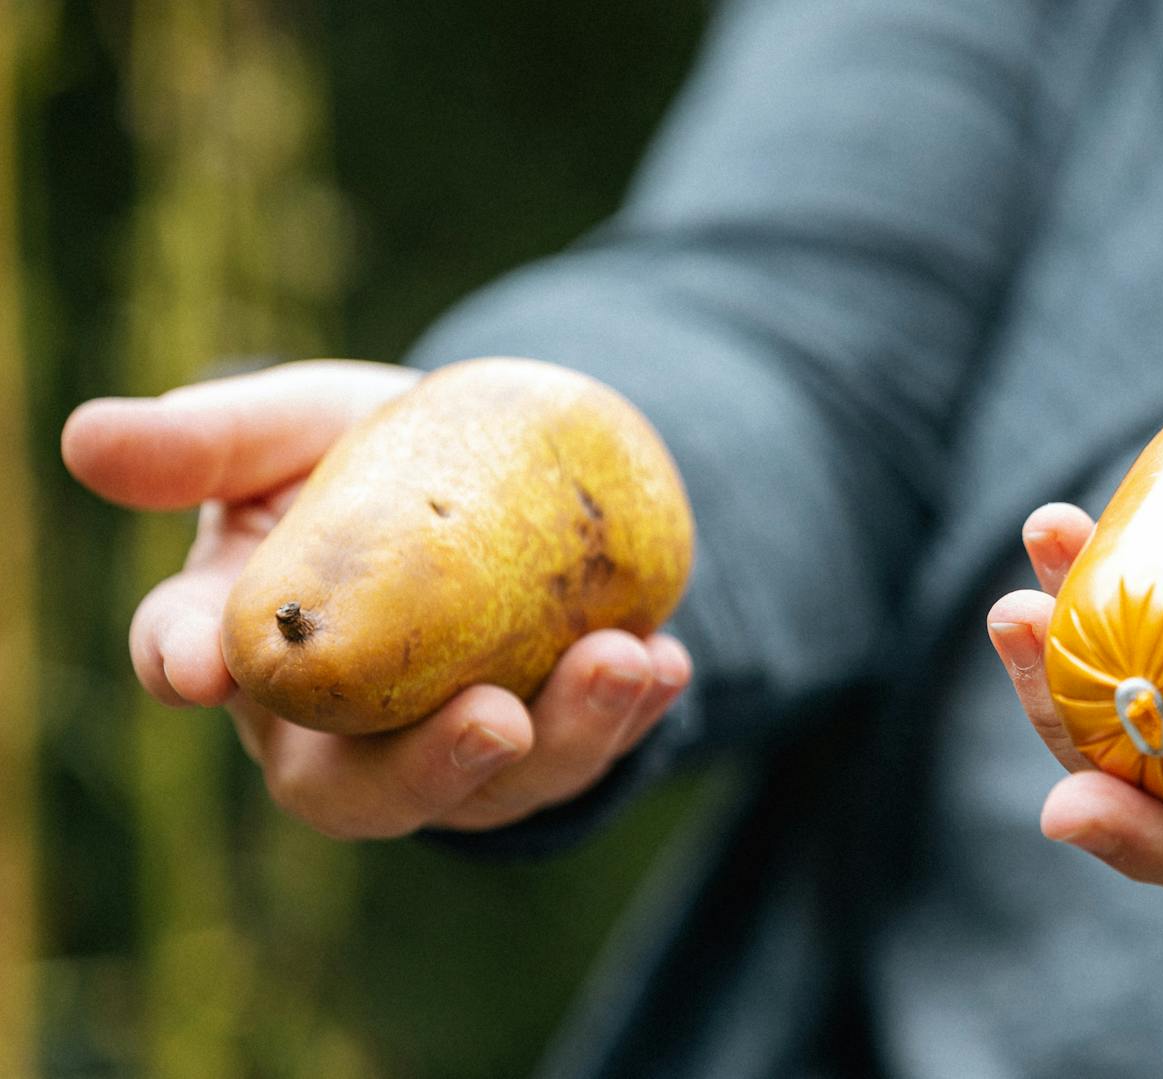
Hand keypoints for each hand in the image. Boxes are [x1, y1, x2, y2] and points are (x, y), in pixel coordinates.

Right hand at [62, 360, 691, 838]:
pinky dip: (633, 713)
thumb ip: (213, 438)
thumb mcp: (305, 425)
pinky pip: (589, 751)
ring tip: (621, 663)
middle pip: (354, 789)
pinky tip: (666, 662)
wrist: (508, 469)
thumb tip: (83, 437)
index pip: (188, 660)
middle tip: (490, 720)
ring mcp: (447, 747)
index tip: (196, 666)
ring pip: (493, 786)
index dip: (182, 661)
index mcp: (250, 639)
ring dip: (565, 736)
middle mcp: (339, 724)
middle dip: (424, 769)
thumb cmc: (382, 454)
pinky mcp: (544, 745)